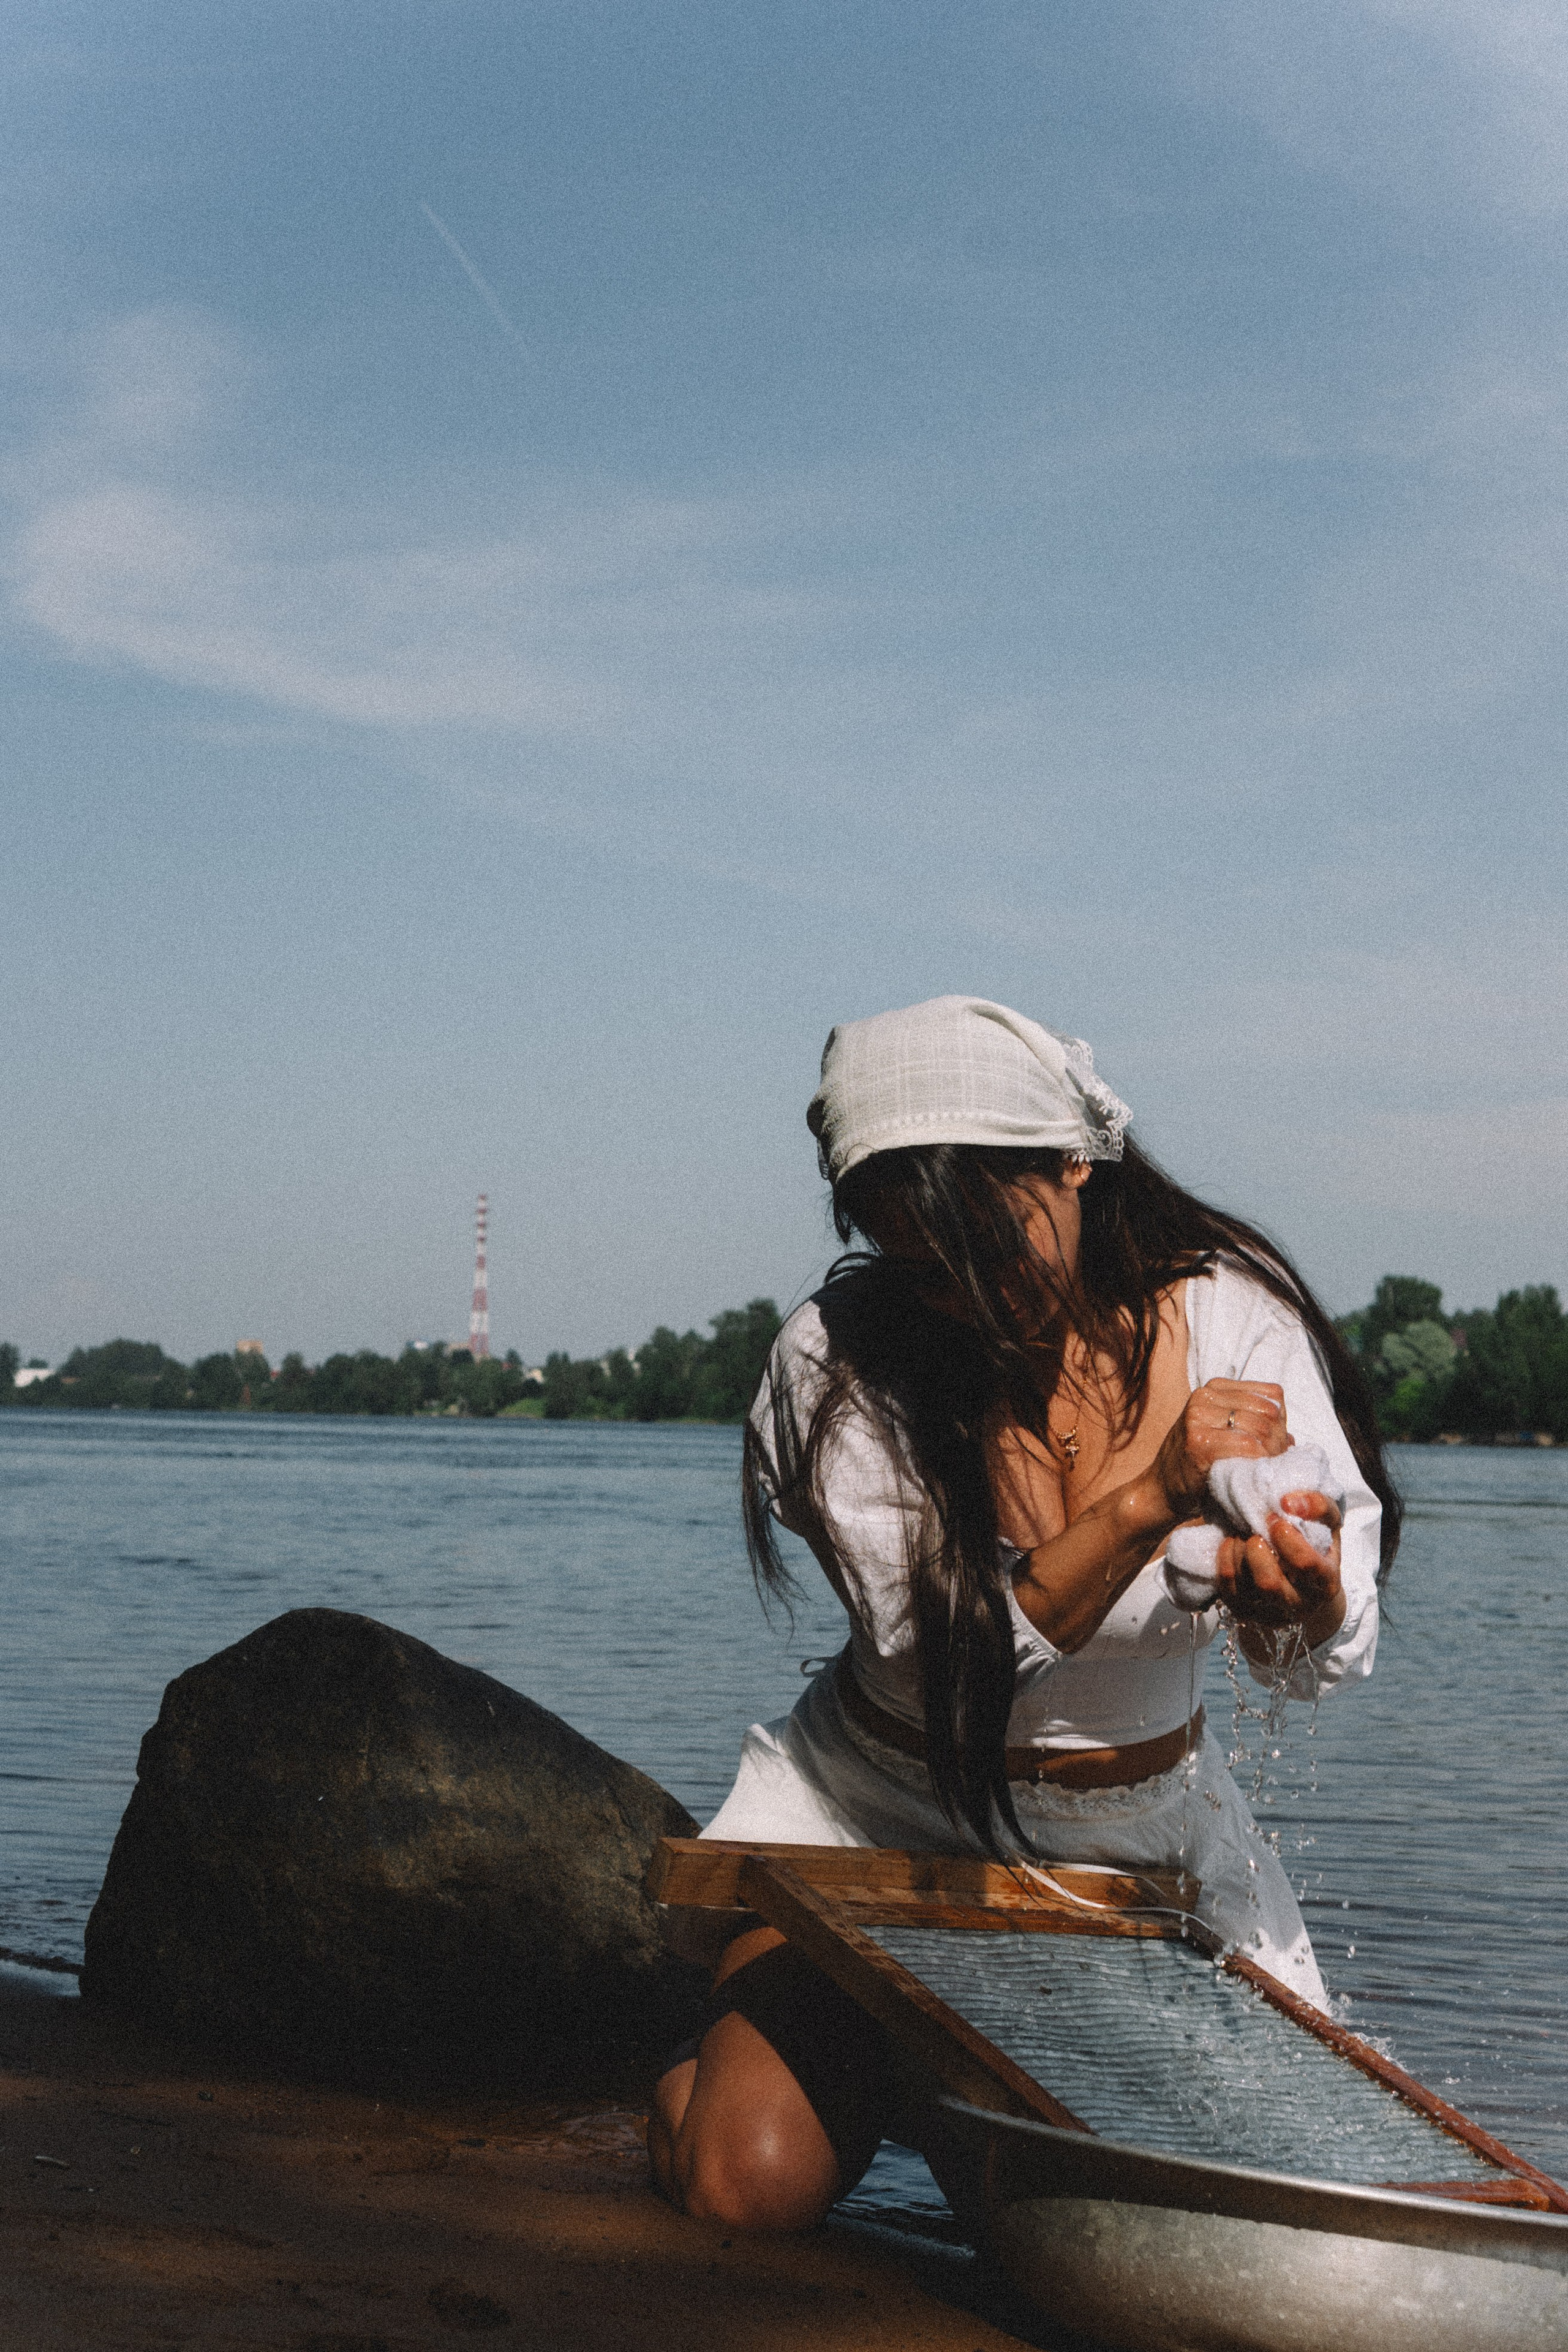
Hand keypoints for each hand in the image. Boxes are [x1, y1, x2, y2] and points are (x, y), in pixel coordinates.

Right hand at [1151, 1378, 1288, 1518]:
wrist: (1162, 1490)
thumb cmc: (1200, 1465)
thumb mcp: (1223, 1433)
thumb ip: (1253, 1427)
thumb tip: (1292, 1439)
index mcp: (1215, 1388)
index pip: (1272, 1394)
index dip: (1282, 1422)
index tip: (1275, 1446)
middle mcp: (1204, 1395)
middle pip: (1269, 1411)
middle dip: (1279, 1440)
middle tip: (1275, 1464)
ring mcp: (1198, 1416)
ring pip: (1261, 1428)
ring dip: (1272, 1454)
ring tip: (1266, 1470)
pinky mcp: (1199, 1441)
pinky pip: (1247, 1447)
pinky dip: (1258, 1462)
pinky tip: (1253, 1475)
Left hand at [1216, 1491, 1345, 1647]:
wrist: (1306, 1579)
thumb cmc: (1316, 1544)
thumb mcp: (1327, 1523)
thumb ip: (1318, 1506)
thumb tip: (1288, 1503)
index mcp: (1325, 1583)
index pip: (1304, 1564)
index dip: (1286, 1538)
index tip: (1275, 1519)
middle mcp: (1300, 1605)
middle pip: (1268, 1584)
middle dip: (1256, 1549)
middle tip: (1256, 1530)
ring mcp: (1271, 1612)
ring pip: (1244, 1586)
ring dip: (1239, 1551)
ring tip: (1245, 1533)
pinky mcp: (1246, 1612)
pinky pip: (1227, 1588)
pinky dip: (1225, 1560)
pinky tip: (1233, 1544)